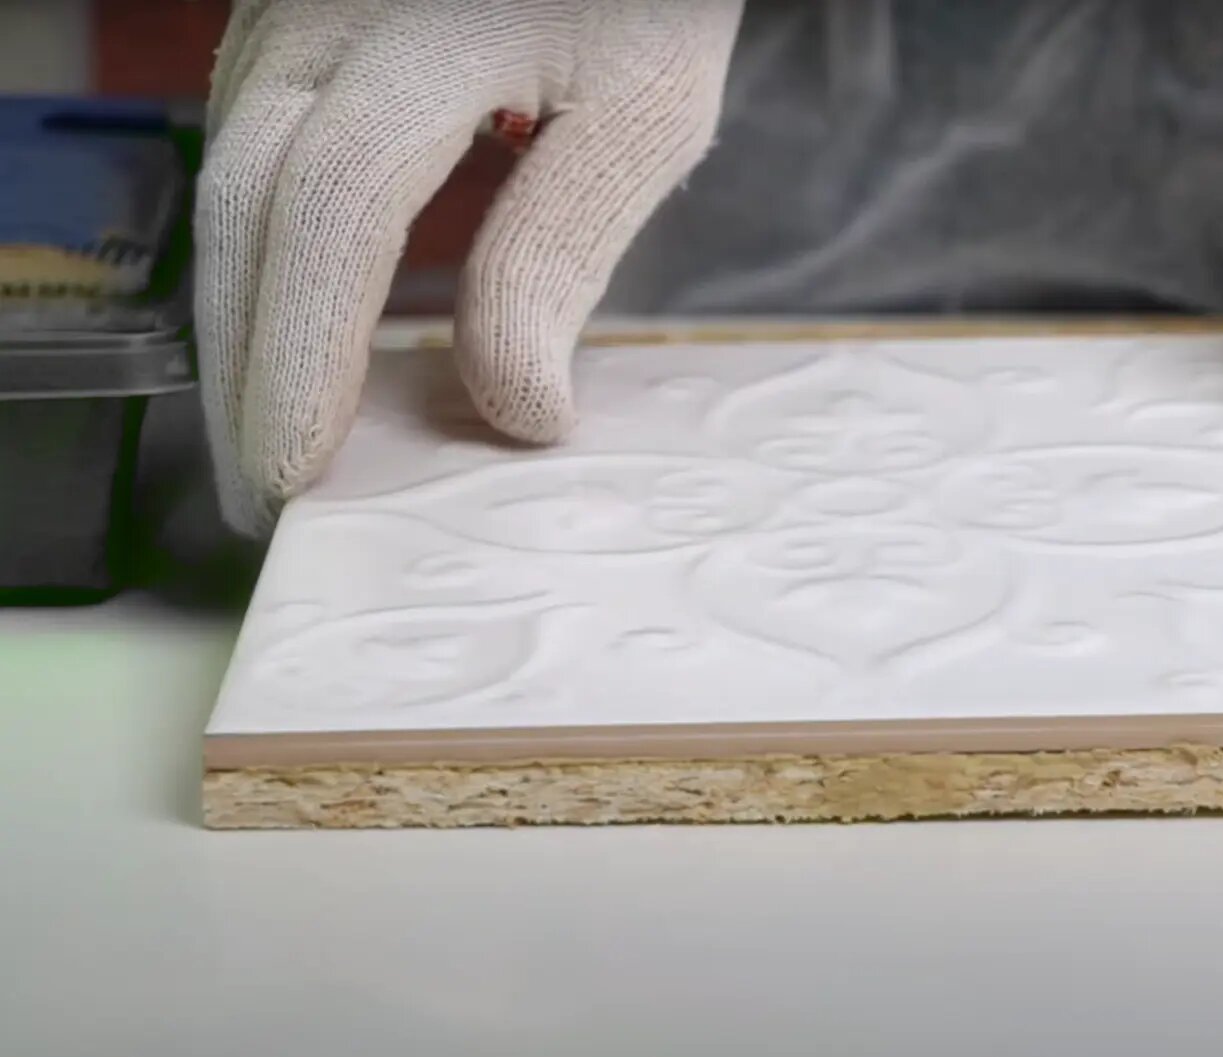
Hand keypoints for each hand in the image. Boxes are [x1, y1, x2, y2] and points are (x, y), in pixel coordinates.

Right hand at [196, 0, 743, 533]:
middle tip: (268, 495)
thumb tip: (515, 410)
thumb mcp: (648, 109)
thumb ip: (564, 248)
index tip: (299, 470)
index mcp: (426, 35)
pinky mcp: (288, 24)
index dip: (304, 350)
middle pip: (246, 203)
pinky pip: (248, 145)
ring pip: (227, 177)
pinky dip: (261, 251)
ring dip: (241, 316)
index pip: (331, 207)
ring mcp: (292, 11)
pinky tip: (288, 329)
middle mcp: (326, 15)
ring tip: (273, 434)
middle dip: (246, 362)